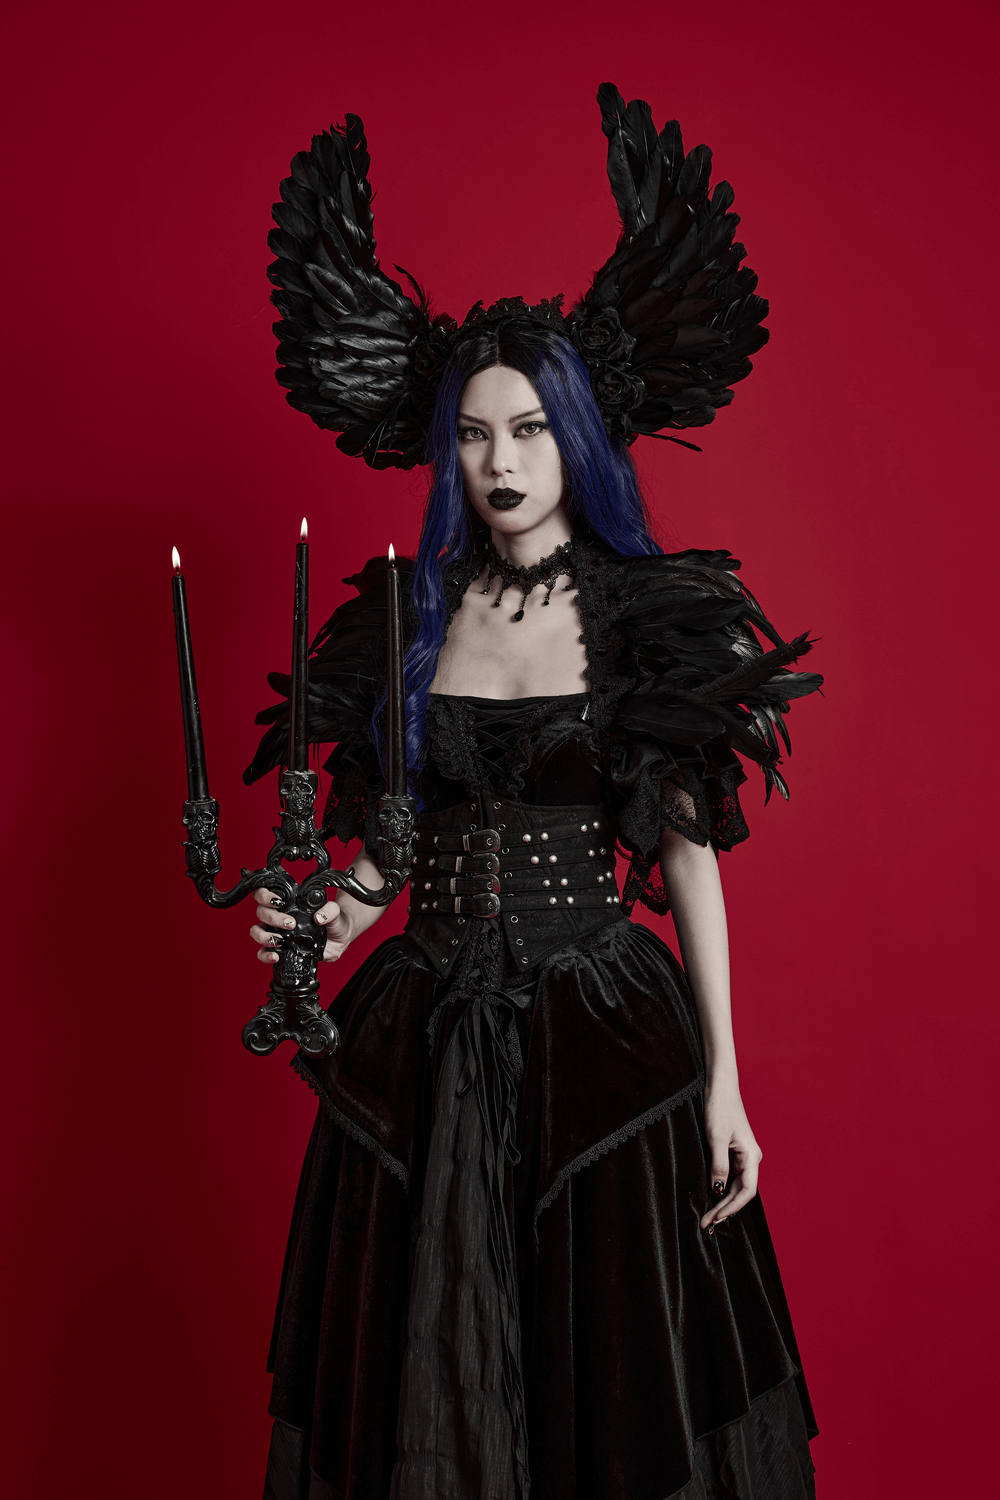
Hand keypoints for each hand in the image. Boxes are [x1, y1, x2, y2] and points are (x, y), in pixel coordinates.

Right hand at [250, 887, 357, 965]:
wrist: (339, 939)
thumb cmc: (334, 921)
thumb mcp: (335, 912)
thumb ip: (330, 910)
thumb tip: (319, 917)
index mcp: (288, 904)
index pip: (264, 894)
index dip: (265, 896)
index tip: (279, 902)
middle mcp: (278, 917)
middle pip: (261, 912)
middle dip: (272, 918)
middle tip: (290, 923)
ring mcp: (277, 932)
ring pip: (257, 932)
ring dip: (264, 936)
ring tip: (280, 940)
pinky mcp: (279, 949)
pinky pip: (263, 953)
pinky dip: (265, 955)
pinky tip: (276, 956)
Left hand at [699, 1079, 762, 1232]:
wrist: (719, 1085)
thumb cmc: (719, 1107)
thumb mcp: (716, 1138)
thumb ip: (718, 1166)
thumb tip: (718, 1190)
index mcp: (752, 1155)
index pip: (746, 1191)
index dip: (731, 1207)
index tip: (715, 1218)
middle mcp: (751, 1158)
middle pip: (741, 1192)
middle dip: (725, 1209)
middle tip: (706, 1223)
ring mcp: (743, 1155)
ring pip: (736, 1185)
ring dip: (723, 1201)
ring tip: (708, 1216)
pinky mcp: (734, 1151)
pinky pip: (731, 1175)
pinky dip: (722, 1188)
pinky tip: (712, 1197)